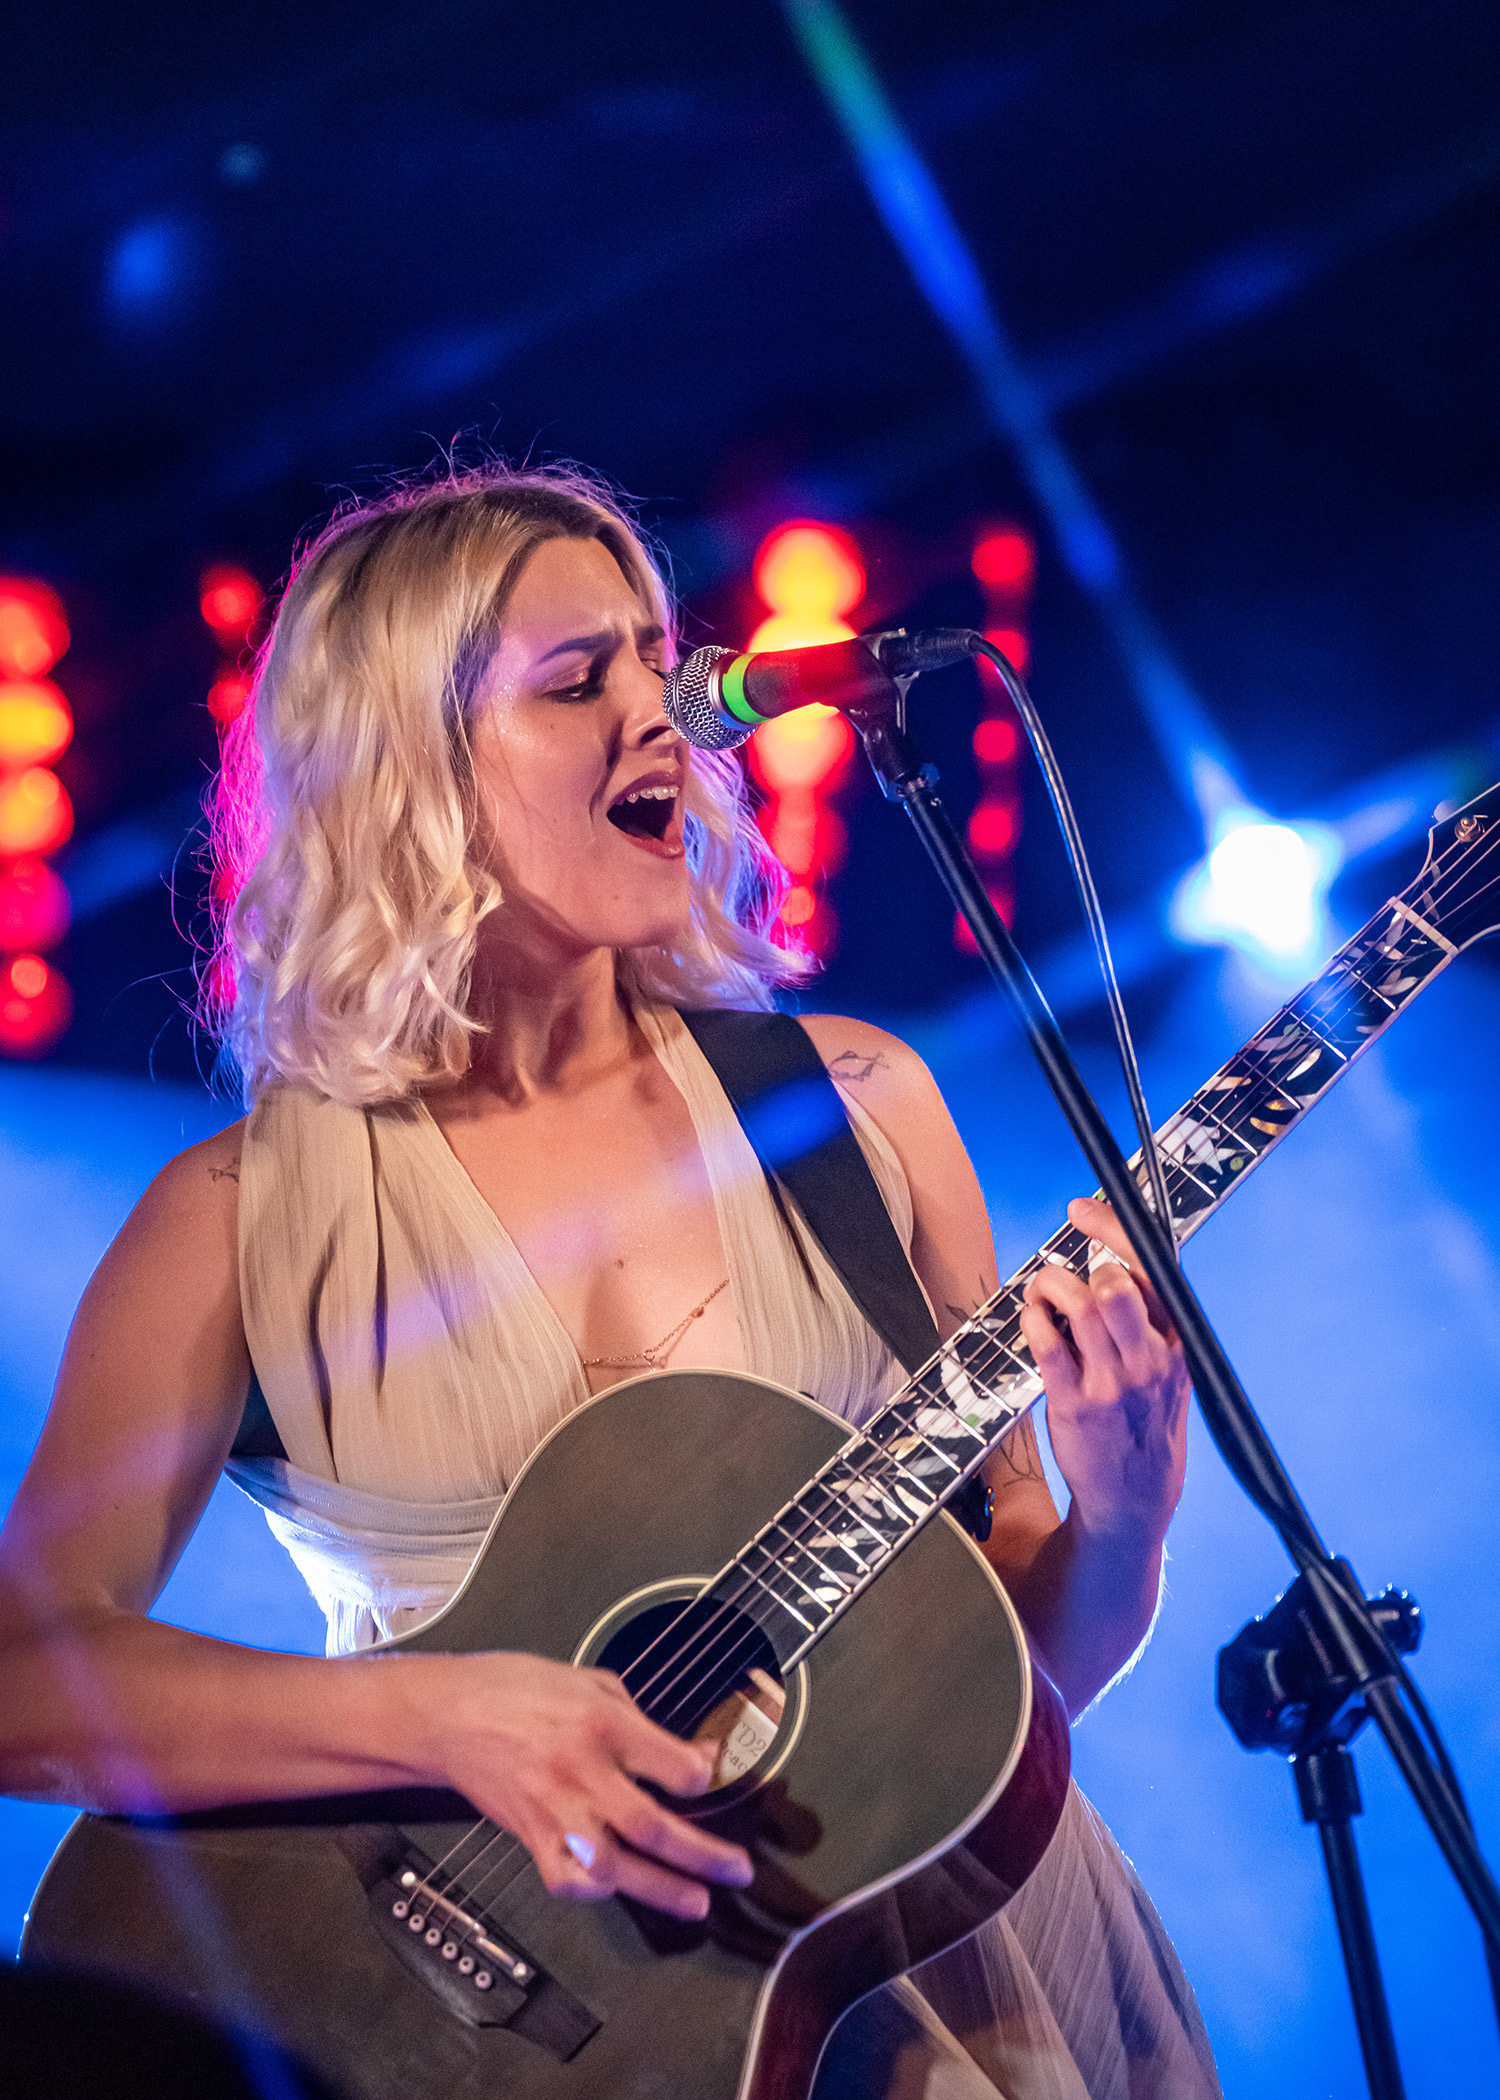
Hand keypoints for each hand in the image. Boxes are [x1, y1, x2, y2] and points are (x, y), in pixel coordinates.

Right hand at [417, 1652, 753, 1919]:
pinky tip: (620, 1888)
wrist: (448, 1714)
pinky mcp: (530, 1836)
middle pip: (653, 1827)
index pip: (676, 1767)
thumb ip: (643, 1720)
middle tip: (737, 1870)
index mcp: (601, 1723)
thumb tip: (693, 1754)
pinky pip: (567, 1880)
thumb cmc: (517, 1688)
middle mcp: (580, 1772)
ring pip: (615, 1867)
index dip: (709, 1777)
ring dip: (662, 1890)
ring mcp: (553, 1810)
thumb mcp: (591, 1681)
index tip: (720, 1776)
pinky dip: (596, 1891)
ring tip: (697, 1902)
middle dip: (704, 1856)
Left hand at [1019, 1196, 1189, 1544]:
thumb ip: (1148, 1322)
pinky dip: (1033, 1320)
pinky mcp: (1075, 1404)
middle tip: (1063, 1274)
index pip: (1152, 1270)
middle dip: (1083, 1265)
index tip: (1083, 1210)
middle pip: (1118, 1283)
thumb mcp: (1168, 1373)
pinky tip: (1032, 1320)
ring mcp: (1113, 1383)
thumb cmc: (1146, 1426)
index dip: (1113, 1230)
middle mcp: (1150, 1359)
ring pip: (1081, 1307)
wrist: (1136, 1500)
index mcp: (1177, 1344)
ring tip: (1043, 1293)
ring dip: (1050, 1286)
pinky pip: (1048, 1345)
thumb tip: (1108, 1262)